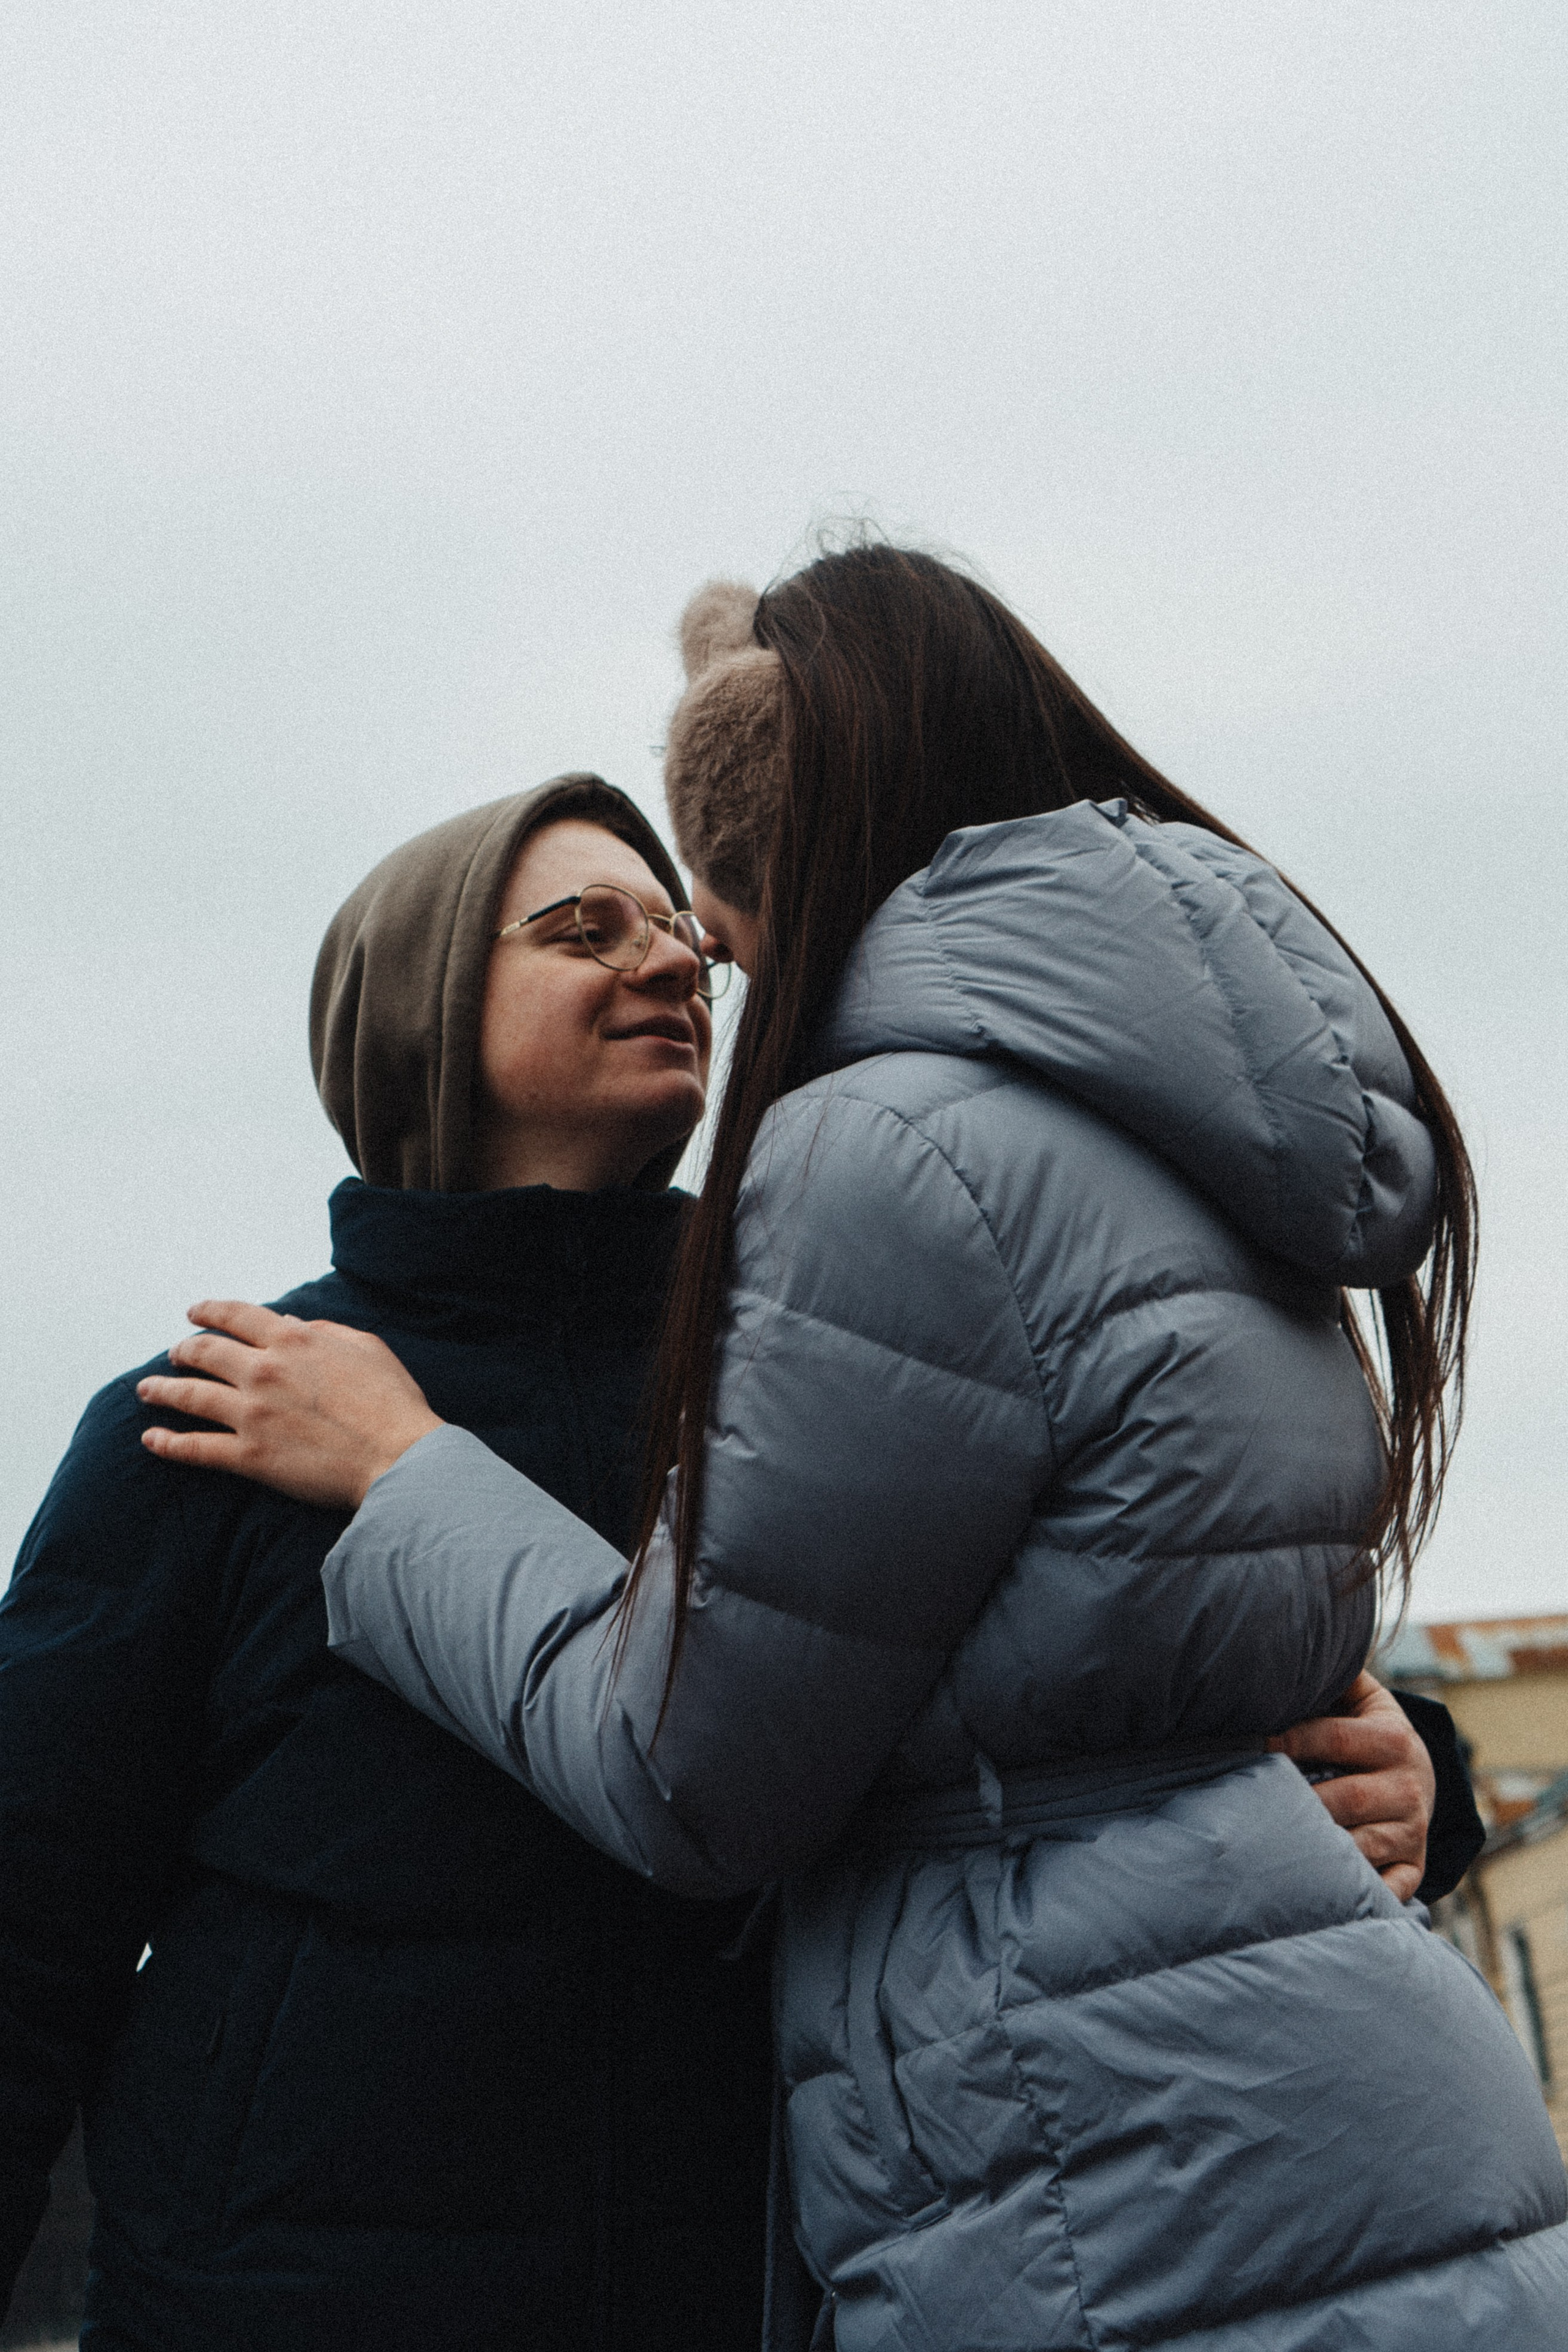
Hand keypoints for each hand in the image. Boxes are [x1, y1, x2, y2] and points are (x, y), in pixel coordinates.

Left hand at [137, 1300, 442, 1509]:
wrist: (398, 1458)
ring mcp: (253, 1414)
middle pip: (205, 1352)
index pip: (237, 1316)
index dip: (210, 1311)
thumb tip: (292, 1323)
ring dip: (162, 1390)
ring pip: (190, 1396)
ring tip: (146, 1389)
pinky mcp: (250, 1456)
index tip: (194, 1312)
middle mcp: (264, 1371)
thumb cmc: (392, 1402)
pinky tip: (152, 1439)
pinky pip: (197, 1448)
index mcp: (293, 1340)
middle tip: (173, 1354)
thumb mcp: (366, 1347)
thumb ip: (325, 1331)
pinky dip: (169, 1443)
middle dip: (183, 1350)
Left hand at [1268, 1670, 1435, 1901]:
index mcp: (1394, 1740)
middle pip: (1344, 1799)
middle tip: (1250, 1804)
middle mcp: (1409, 1788)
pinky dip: (1358, 1893)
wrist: (1421, 1779)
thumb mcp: (1364, 1699)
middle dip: (1296, 1803)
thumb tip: (1285, 1652)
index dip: (1288, 1740)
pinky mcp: (1413, 1869)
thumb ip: (1334, 1678)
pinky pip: (1386, 1889)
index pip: (1334, 1739)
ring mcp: (1412, 1833)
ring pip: (1359, 1848)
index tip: (1250, 1743)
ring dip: (1317, 1851)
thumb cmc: (1370, 1734)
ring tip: (1270, 1845)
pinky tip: (1321, 1892)